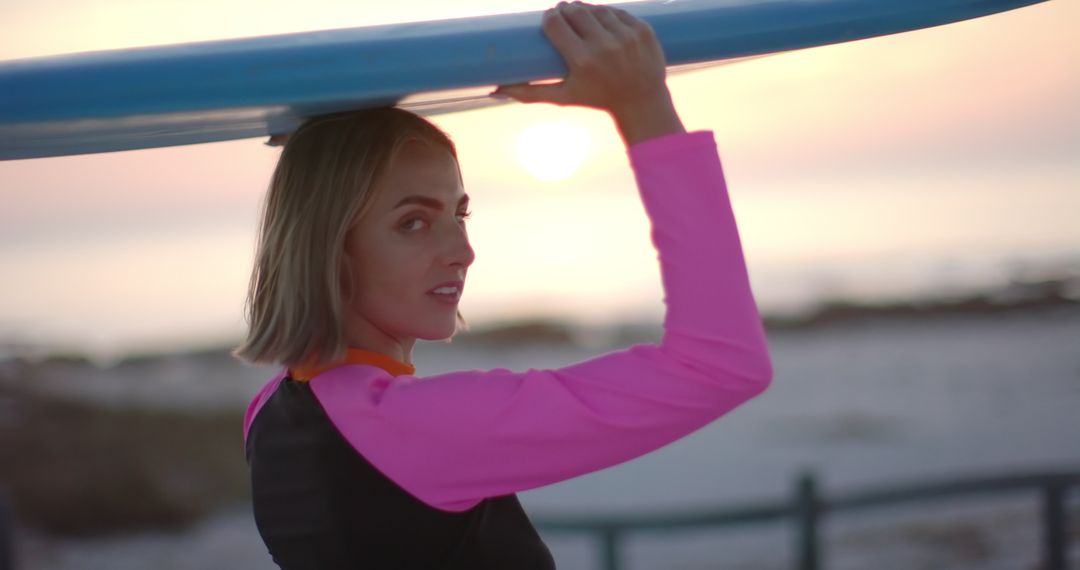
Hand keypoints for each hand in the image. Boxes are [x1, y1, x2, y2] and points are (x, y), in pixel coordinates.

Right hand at [492, 1, 670, 117]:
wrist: (640, 102)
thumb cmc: (597, 99)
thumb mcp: (563, 97)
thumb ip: (530, 92)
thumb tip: (496, 90)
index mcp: (583, 61)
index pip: (557, 24)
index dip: (550, 16)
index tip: (549, 17)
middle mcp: (605, 46)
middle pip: (576, 11)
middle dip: (566, 9)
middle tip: (562, 13)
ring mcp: (626, 36)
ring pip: (597, 9)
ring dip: (586, 9)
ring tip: (581, 15)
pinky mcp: (642, 29)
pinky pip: (618, 12)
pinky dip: (608, 14)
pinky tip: (602, 19)